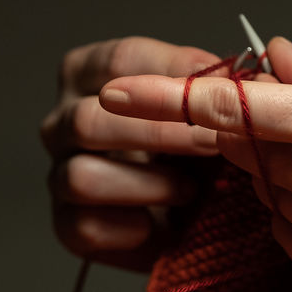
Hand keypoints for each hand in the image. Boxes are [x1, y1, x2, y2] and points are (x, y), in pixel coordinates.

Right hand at [40, 36, 242, 270]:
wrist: (192, 210)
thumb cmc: (194, 147)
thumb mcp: (207, 107)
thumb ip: (213, 86)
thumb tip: (234, 73)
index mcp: (88, 75)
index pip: (118, 62)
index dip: (172, 75)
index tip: (219, 89)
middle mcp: (61, 121)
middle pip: (87, 119)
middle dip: (157, 133)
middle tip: (209, 144)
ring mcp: (58, 174)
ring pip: (82, 177)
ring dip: (147, 185)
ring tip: (190, 191)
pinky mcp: (66, 224)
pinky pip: (85, 227)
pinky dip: (132, 229)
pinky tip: (163, 224)